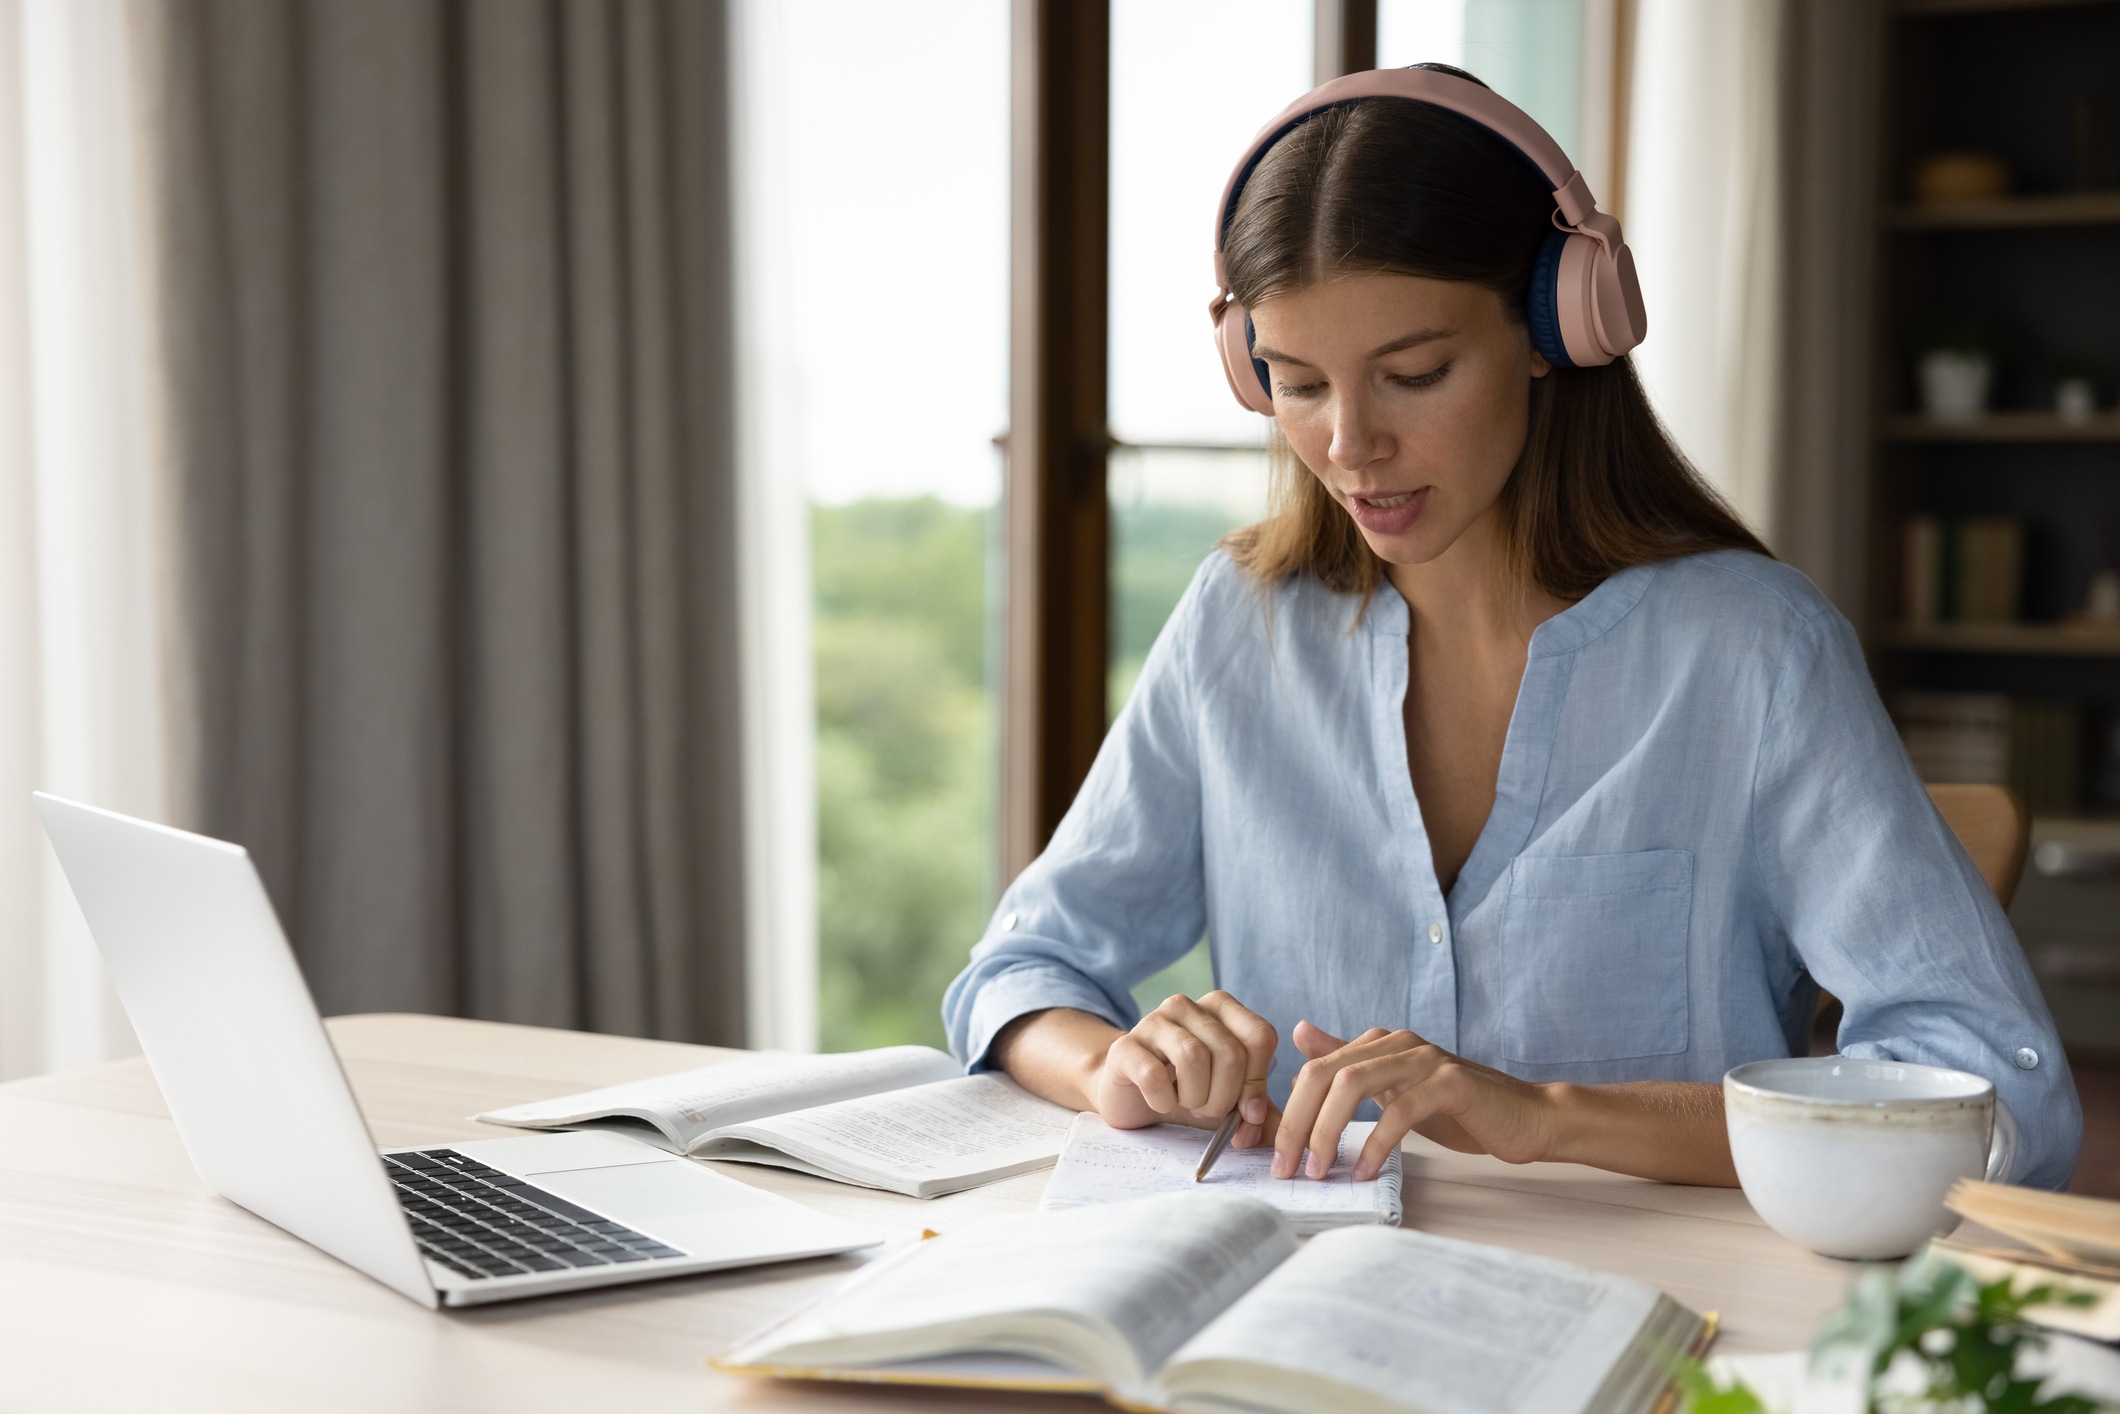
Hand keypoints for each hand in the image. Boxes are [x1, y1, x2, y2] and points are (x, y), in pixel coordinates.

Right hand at [1093, 991, 1280, 1149]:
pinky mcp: (1124, 1046)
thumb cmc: (1187, 1091)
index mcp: (1221, 1008)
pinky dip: (1163, 1100)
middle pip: (1230, 1053)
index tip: (1247, 1111)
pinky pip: (1153, 1075)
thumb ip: (1259, 1111)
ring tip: (1187, 1104)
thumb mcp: (1230, 1099)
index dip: (1258, 1081)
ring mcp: (1153, 1021)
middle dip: (1225, 1097)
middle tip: (1209, 1110)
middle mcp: (1187, 1005)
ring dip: (1196, 1097)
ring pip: (1193, 1057)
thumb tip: (1269, 1126)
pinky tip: (1161, 1102)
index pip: (1260, 1037)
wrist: (1131, 1095)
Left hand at [1274, 1021, 1558, 1180]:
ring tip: (1319, 1170)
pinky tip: (1365, 1170)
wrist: (1526, 1117)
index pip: (1314, 1070)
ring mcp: (1425, 1059)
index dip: (1288, 1111)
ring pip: (1353, 1084)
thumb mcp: (1394, 1088)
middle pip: (1324, 1074)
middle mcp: (1398, 1042)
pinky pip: (1401, 1109)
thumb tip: (1300, 1034)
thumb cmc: (1458, 1110)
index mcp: (1379, 1044)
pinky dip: (1376, 1142)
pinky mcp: (1452, 1082)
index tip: (1276, 1156)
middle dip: (1297, 1122)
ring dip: (1328, 1131)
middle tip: (1286, 1167)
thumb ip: (1349, 1063)